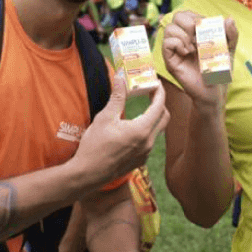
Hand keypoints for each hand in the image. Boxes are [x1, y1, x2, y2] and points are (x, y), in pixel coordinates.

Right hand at [73, 73, 168, 188]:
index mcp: (142, 130)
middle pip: (164, 118)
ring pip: (157, 130)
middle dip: (160, 103)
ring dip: (153, 117)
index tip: (156, 82)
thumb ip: (117, 96)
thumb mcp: (105, 117)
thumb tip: (121, 77)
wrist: (88, 174)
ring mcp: (146, 153)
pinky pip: (150, 141)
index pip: (159, 106)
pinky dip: (147, 129)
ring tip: (141, 107)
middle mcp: (148, 142)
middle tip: (150, 93)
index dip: (160, 92)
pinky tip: (133, 126)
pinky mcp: (140, 161)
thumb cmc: (95, 146)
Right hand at [161, 11, 236, 107]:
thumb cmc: (220, 70)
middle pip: (177, 16)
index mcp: (194, 32)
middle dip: (190, 23)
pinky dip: (178, 44)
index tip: (208, 30)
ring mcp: (175, 49)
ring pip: (169, 28)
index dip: (198, 17)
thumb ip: (231, 33)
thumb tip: (229, 19)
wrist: (215, 91)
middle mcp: (182, 38)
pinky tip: (187, 53)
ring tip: (194, 48)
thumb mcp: (229, 49)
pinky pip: (166, 43)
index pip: (189, 13)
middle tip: (200, 37)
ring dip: (184, 35)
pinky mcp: (170, 60)